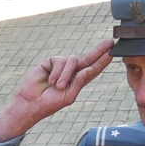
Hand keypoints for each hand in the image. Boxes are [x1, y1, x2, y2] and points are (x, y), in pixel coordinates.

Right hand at [0, 39, 114, 143]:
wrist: (31, 102)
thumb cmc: (50, 103)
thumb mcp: (69, 95)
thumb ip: (79, 82)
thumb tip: (89, 68)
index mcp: (78, 81)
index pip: (93, 69)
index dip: (102, 61)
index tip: (112, 53)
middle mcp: (71, 71)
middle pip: (88, 58)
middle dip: (99, 50)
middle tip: (110, 42)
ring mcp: (61, 66)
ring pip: (72, 60)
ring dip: (65, 75)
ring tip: (57, 86)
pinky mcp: (51, 62)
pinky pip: (60, 61)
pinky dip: (56, 72)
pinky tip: (50, 81)